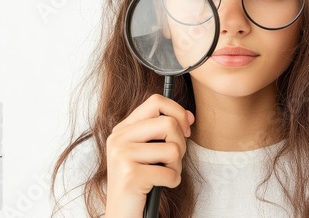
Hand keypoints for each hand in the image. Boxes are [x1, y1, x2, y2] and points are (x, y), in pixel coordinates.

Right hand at [105, 94, 194, 217]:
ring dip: (177, 166)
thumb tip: (189, 116)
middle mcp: (119, 138)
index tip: (186, 128)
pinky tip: (161, 186)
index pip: (156, 101)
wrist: (123, 213)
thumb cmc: (141, 180)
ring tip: (164, 174)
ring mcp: (122, 156)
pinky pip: (170, 172)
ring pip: (173, 149)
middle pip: (168, 123)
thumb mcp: (149, 149)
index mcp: (123, 128)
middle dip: (181, 144)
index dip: (178, 112)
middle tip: (173, 159)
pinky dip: (173, 181)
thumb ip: (164, 129)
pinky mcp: (130, 176)